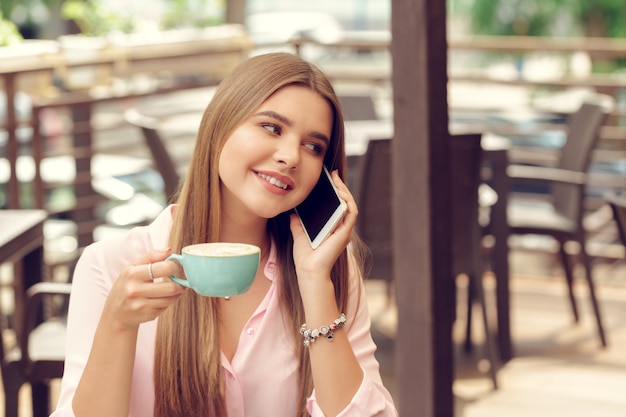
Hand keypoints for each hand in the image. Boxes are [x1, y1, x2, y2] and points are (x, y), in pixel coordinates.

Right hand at [100, 248, 185, 331]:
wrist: (115, 313)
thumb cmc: (127, 285)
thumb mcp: (132, 267)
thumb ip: (151, 256)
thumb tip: (169, 250)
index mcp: (132, 273)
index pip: (164, 268)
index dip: (174, 266)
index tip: (174, 267)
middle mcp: (135, 290)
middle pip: (171, 287)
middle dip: (179, 284)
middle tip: (179, 281)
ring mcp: (140, 305)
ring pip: (171, 298)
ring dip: (176, 294)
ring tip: (172, 289)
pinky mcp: (147, 315)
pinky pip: (166, 307)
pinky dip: (168, 302)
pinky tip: (161, 298)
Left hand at [290, 170, 357, 285]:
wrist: (308, 271)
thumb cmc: (305, 258)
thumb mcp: (298, 235)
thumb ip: (297, 224)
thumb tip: (292, 213)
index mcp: (332, 228)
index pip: (337, 206)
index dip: (336, 192)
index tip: (329, 180)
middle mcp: (341, 229)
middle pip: (345, 203)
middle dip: (341, 187)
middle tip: (334, 175)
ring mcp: (345, 231)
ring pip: (350, 205)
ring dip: (345, 191)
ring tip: (337, 180)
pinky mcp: (345, 233)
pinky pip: (351, 213)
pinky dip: (348, 202)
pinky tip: (341, 192)